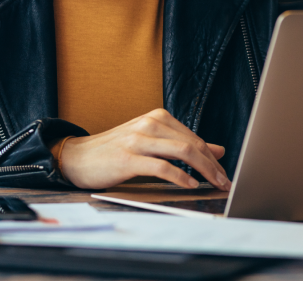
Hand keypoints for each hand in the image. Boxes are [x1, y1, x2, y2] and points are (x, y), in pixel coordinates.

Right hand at [58, 108, 230, 190]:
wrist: (77, 157)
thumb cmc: (116, 151)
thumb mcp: (152, 143)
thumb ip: (182, 144)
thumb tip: (218, 150)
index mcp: (158, 118)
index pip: (194, 138)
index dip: (213, 158)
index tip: (224, 174)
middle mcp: (150, 123)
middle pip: (192, 144)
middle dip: (213, 165)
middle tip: (225, 182)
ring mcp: (139, 139)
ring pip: (182, 152)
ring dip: (203, 170)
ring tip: (213, 184)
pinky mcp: (128, 158)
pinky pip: (161, 167)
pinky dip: (180, 176)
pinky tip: (190, 184)